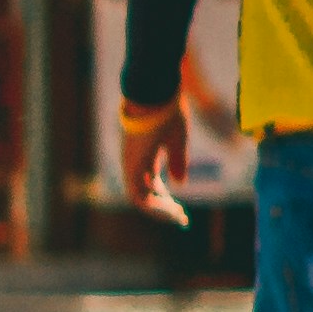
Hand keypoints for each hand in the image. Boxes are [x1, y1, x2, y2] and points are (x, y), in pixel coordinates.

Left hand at [115, 97, 190, 225]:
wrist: (153, 93)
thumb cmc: (166, 111)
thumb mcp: (177, 140)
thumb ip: (177, 161)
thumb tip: (180, 183)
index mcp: (144, 155)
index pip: (150, 183)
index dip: (163, 197)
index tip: (179, 209)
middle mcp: (134, 162)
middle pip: (144, 193)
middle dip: (162, 208)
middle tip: (181, 218)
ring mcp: (131, 164)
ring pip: (139, 197)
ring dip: (158, 210)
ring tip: (177, 217)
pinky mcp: (132, 165)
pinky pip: (137, 195)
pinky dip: (152, 206)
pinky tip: (169, 211)